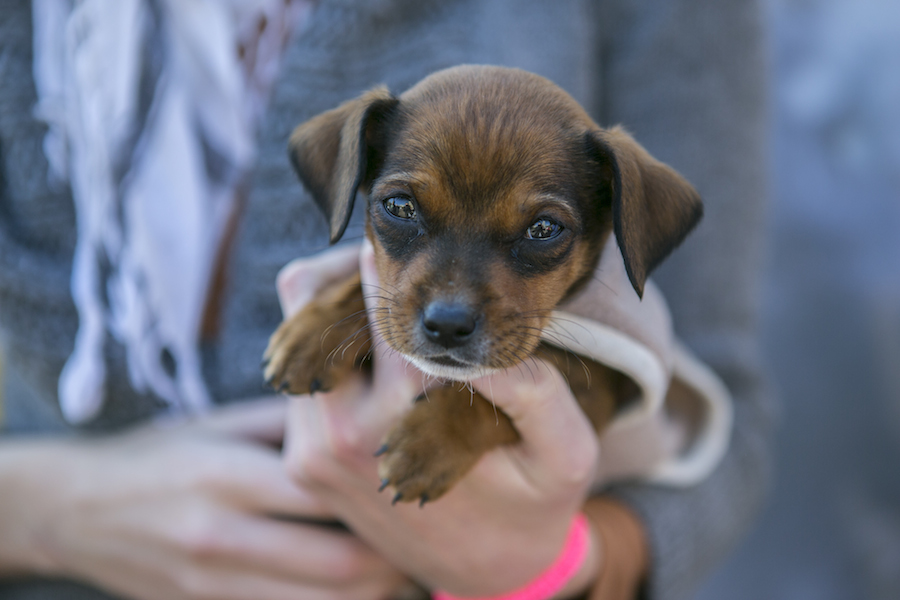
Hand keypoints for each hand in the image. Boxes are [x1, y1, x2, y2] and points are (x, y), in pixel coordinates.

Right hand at [0, 399, 408, 599]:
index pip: (329, 492)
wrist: (76, 509)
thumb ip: (293, 424)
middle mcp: (221, 535)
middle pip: (339, 567)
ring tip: (401, 573)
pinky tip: (353, 590)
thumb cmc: (161, 455)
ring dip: (375, 597)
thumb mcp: (221, 424)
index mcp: (229, 475)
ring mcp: (212, 584)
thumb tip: (367, 415)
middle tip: (424, 545)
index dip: (384, 497)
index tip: (417, 490)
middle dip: (396, 564)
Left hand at [280, 240, 602, 597]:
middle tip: (409, 262)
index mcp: (407, 416)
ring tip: (398, 308)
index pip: (380, 298)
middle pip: (314, 300)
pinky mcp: (301, 461)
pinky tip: (380, 356)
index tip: (426, 237)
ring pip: (295, 333)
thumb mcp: (565, 453)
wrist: (485, 577)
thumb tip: (485, 338)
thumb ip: (537, 393)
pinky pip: (297, 376)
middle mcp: (341, 432)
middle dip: (358, 269)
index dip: (404, 256)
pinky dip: (332, 349)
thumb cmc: (532, 506)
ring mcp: (311, 449)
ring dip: (341, 307)